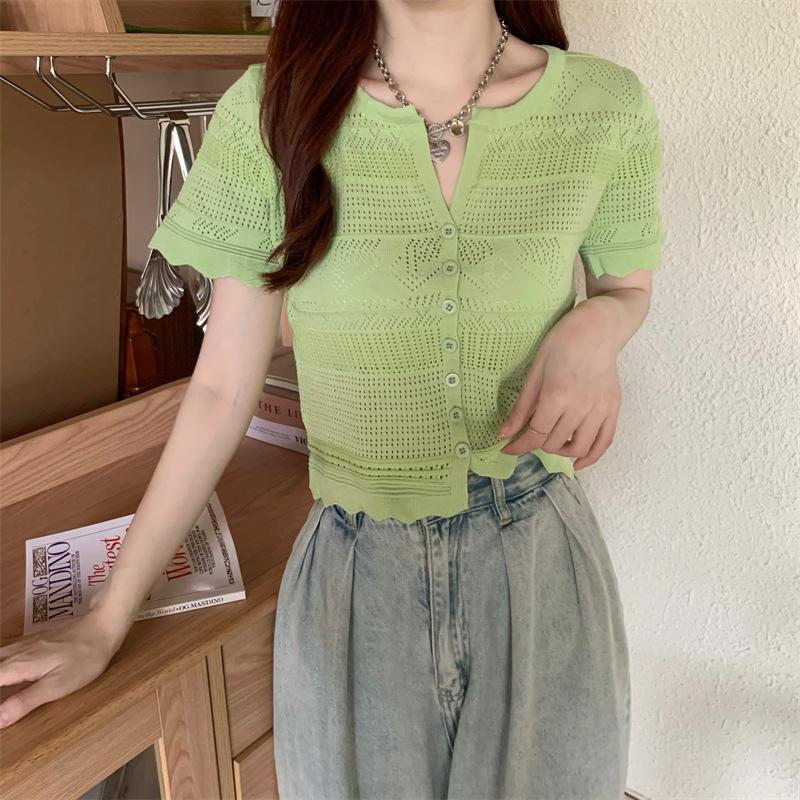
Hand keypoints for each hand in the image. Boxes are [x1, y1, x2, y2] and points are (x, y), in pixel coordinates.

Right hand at [0, 612, 127, 727]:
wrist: (102, 628)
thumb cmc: (83, 659)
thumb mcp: (56, 686)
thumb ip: (24, 702)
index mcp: (16, 666)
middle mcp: (15, 653)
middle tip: (3, 703)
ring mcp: (23, 645)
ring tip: (5, 693)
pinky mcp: (32, 642)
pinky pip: (5, 655)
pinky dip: (1, 666)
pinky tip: (8, 675)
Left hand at [496, 303, 621, 469]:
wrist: (597, 329)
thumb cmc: (562, 343)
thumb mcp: (535, 371)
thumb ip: (521, 407)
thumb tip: (504, 434)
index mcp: (557, 397)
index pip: (535, 435)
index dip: (518, 446)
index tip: (507, 448)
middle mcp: (580, 408)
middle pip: (553, 443)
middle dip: (537, 444)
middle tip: (530, 435)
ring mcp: (599, 411)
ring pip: (578, 449)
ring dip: (560, 452)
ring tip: (551, 442)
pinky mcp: (613, 410)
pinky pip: (603, 443)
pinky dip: (590, 457)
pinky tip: (577, 461)